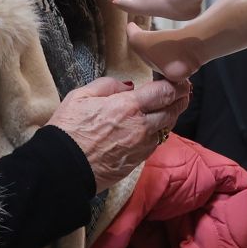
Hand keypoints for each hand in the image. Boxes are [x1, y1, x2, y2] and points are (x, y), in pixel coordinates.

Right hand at [46, 76, 189, 190]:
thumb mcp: (81, 96)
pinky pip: (155, 143)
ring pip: (167, 128)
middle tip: (183, 91)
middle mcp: (141, 126)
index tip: (179, 79)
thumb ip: (107, 85)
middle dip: (181, 98)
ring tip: (171, 106)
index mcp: (128, 106)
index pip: (165, 92)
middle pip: (173, 110)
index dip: (177, 84)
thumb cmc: (68, 129)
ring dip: (172, 116)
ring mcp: (141, 146)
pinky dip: (159, 132)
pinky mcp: (137, 161)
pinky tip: (154, 127)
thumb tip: (128, 86)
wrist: (63, 167)